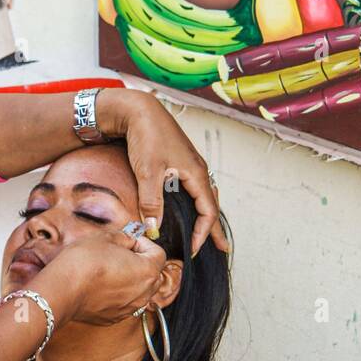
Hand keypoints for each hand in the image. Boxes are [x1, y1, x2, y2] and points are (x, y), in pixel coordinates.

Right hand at [39, 230, 165, 325]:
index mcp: (148, 271)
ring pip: (140, 291)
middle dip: (142, 261)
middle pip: (153, 274)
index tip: (130, 240)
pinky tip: (102, 285)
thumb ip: (125, 237)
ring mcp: (130, 309)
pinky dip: (120, 294)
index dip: (144, 242)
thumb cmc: (84, 262)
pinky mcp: (114, 318)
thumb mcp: (107, 237)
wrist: (63, 289)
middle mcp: (144, 294)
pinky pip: (125, 303)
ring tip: (111, 269)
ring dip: (132, 279)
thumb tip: (129, 240)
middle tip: (122, 252)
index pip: (158, 254)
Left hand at [96, 88, 224, 254]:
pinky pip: (194, 187)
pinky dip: (196, 202)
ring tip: (208, 229)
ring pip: (203, 195)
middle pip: (211, 204)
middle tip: (222, 247)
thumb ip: (152, 202)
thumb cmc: (147, 137)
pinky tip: (189, 206)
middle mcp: (197, 169)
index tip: (193, 250)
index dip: (203, 233)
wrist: (139, 110)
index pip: (208, 211)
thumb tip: (155, 230)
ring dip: (206, 214)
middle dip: (215, 227)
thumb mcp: (148, 172)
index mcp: (196, 173)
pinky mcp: (178, 161)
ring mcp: (189, 164)